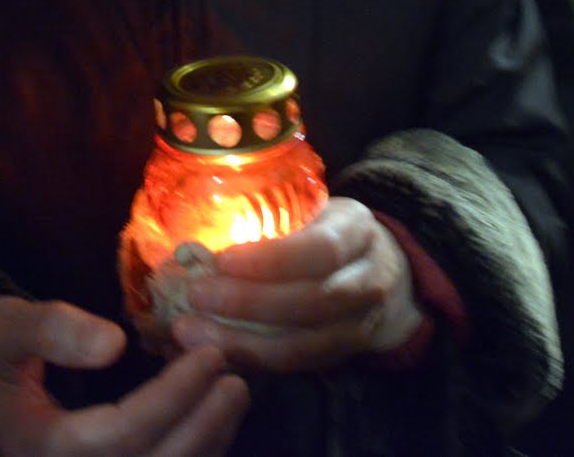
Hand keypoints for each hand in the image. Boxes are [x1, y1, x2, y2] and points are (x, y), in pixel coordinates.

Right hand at [0, 296, 248, 456]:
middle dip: (204, 427)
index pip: (123, 434)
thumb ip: (52, 330)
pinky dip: (195, 455)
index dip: (173, 398)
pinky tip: (213, 420)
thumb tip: (114, 344)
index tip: (207, 356)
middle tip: (235, 379)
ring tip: (233, 394)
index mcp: (41, 450)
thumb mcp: (5, 329)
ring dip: (209, 444)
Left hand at [171, 197, 425, 371]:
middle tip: (196, 296)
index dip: (271, 260)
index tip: (222, 260)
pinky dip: (252, 361)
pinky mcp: (344, 355)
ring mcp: (361, 324)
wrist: (381, 267)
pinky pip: (296, 366)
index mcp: (357, 230)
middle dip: (248, 304)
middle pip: (311, 302)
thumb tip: (197, 236)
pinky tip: (215, 351)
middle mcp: (369, 280)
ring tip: (191, 332)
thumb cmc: (328, 229)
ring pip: (303, 345)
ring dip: (243, 343)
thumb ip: (272, 217)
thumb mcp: (313, 208)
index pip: (321, 250)